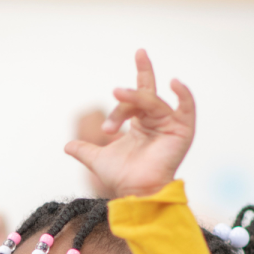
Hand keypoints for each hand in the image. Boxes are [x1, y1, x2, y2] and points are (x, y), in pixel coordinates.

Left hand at [64, 50, 193, 198]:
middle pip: (146, 94)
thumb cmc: (122, 178)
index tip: (124, 86)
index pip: (138, 95)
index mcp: (141, 123)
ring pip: (152, 102)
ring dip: (134, 99)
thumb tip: (67, 146)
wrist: (135, 193)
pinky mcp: (182, 131)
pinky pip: (186, 108)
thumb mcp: (98, 160)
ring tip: (116, 95)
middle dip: (143, 72)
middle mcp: (156, 120)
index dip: (134, 82)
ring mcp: (170, 125)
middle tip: (134, 60)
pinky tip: (174, 83)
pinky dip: (183, 95)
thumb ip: (84, 150)